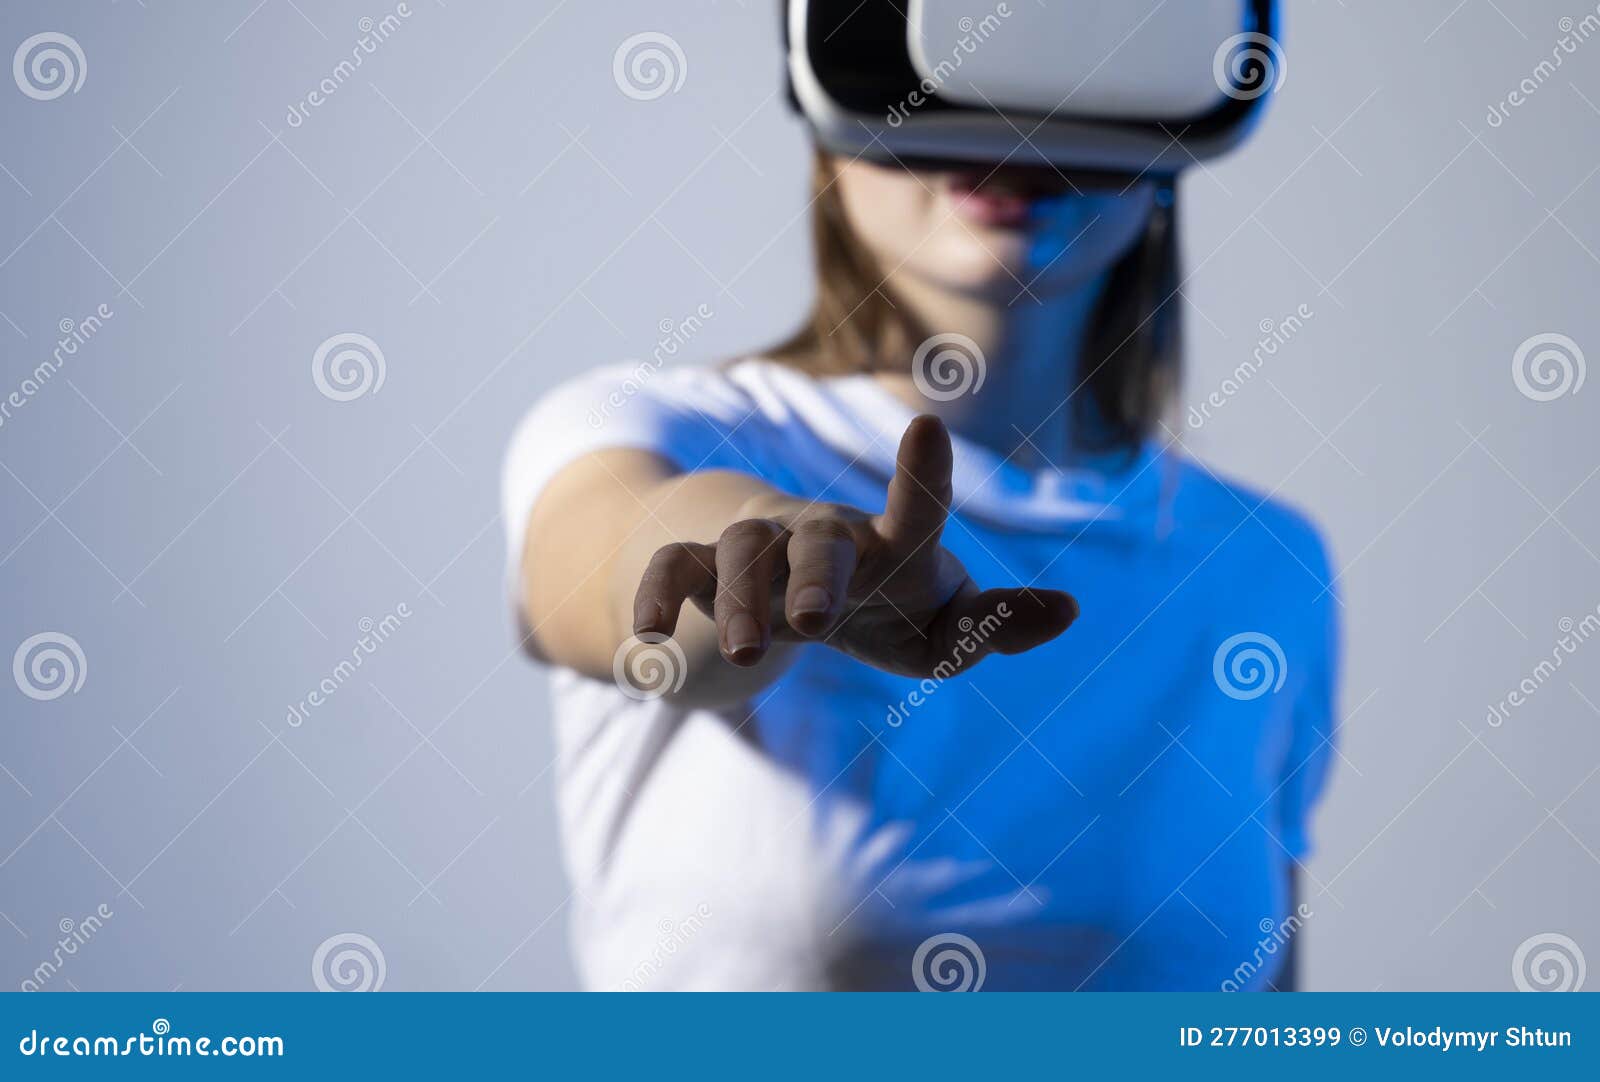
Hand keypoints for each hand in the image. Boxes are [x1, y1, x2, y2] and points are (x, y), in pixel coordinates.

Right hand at [632, 415, 1078, 677]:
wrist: (783, 587)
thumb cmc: (884, 605)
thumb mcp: (940, 627)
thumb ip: (996, 624)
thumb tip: (1071, 610)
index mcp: (888, 546)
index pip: (915, 515)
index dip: (923, 477)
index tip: (928, 426)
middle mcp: (821, 535)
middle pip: (816, 543)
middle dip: (812, 575)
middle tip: (811, 619)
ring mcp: (757, 549)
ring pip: (738, 559)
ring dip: (737, 602)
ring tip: (746, 655)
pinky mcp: (701, 573)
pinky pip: (672, 573)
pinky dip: (659, 598)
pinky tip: (650, 643)